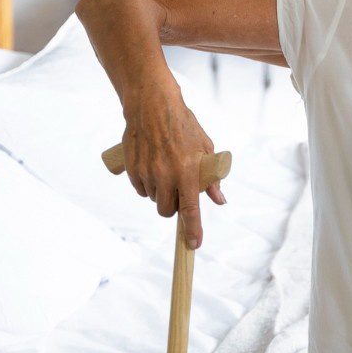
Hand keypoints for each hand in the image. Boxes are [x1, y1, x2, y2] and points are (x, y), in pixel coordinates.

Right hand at [121, 89, 226, 247]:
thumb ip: (212, 178)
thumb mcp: (205, 148)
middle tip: (179, 190)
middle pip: (167, 211)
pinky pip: (141, 190)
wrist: (152, 107)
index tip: (194, 245)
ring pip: (154, 200)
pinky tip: (153, 169)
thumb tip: (219, 200)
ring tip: (167, 172)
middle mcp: (165, 176)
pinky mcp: (131, 171)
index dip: (193, 229)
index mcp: (187, 171)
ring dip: (161, 194)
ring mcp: (146, 174)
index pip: (190, 209)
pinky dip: (148, 186)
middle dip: (173, 208)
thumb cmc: (184, 126)